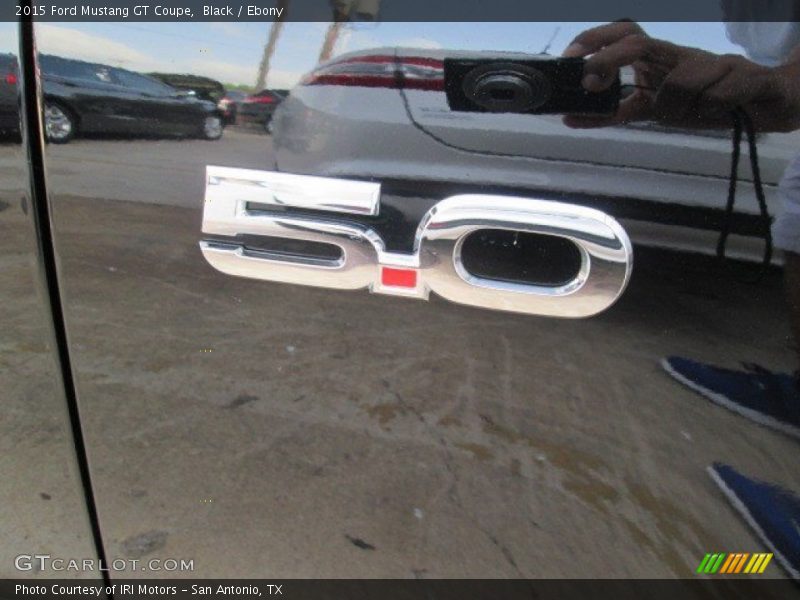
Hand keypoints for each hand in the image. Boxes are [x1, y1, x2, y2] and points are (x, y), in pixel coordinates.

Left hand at [561, 21, 799, 131]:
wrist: (762, 103)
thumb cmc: (701, 102)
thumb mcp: (650, 110)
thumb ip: (614, 113)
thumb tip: (570, 118)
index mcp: (657, 61)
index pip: (623, 36)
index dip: (595, 41)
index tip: (570, 58)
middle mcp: (678, 56)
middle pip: (638, 44)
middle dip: (610, 59)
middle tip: (591, 84)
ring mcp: (711, 63)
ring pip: (680, 80)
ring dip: (676, 105)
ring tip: (688, 114)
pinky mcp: (743, 75)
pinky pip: (720, 92)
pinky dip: (712, 107)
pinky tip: (718, 109)